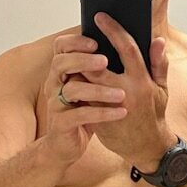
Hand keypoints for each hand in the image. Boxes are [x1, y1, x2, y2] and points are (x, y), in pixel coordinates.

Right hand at [42, 33, 126, 165]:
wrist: (68, 145)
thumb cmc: (86, 112)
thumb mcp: (96, 87)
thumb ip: (108, 67)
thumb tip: (131, 42)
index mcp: (65, 71)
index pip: (62, 47)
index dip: (76, 42)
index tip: (96, 41)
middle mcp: (56, 83)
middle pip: (60, 63)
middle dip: (83, 60)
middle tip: (105, 61)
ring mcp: (56, 104)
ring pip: (71, 90)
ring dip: (97, 90)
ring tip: (121, 94)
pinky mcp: (61, 124)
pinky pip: (79, 116)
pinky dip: (101, 113)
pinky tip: (120, 113)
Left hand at [81, 12, 176, 170]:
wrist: (145, 147)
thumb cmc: (154, 114)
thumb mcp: (162, 89)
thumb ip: (159, 64)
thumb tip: (158, 40)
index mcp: (142, 81)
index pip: (127, 48)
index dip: (113, 30)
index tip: (100, 17)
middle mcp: (125, 92)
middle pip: (97, 65)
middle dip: (85, 50)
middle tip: (79, 37)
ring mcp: (109, 107)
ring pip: (86, 81)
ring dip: (78, 67)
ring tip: (73, 54)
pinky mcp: (98, 118)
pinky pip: (82, 97)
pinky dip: (76, 84)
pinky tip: (73, 75)